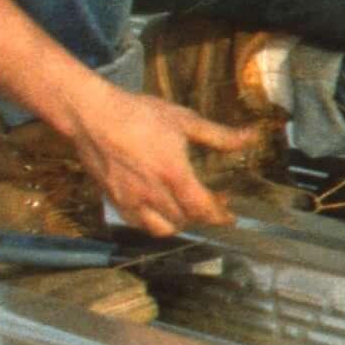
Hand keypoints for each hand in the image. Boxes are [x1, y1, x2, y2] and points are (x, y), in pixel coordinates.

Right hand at [72, 82, 261, 238]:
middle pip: (185, 220)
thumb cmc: (139, 115)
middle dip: (204, 216)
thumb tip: (251, 137)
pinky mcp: (114, 201)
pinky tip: (160, 209)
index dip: (220, 216)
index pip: (202, 208)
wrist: (93, 116)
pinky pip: (138, 224)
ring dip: (180, 223)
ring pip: (161, 228)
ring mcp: (130, 200)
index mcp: (173, 173)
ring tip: (188, 207)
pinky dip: (154, 223)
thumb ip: (220, 136)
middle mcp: (152, 193)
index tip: (231, 218)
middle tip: (214, 201)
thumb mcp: (184, 120)